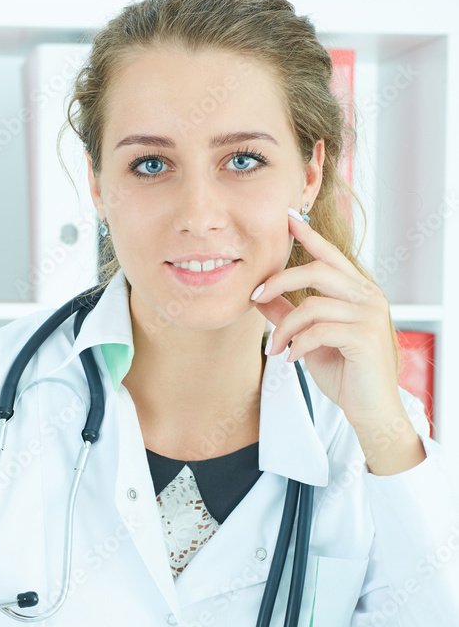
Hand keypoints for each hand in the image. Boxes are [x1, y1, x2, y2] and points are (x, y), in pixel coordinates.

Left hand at [251, 211, 403, 432]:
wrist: (371, 409)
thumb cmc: (345, 373)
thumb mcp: (310, 339)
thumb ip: (289, 315)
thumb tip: (260, 296)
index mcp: (358, 291)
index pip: (330, 256)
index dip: (308, 235)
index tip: (287, 217)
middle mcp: (368, 296)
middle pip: (317, 271)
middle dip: (279, 281)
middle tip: (255, 296)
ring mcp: (369, 315)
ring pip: (312, 304)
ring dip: (284, 327)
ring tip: (274, 349)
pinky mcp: (365, 337)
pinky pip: (319, 330)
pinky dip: (298, 344)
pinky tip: (292, 358)